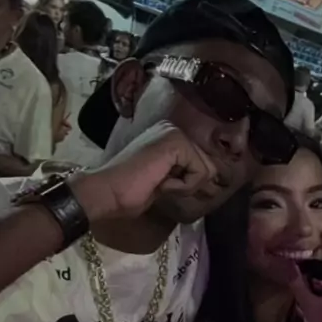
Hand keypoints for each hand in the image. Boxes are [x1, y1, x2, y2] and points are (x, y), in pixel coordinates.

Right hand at [71, 122, 217, 221]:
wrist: (108, 192)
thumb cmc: (129, 192)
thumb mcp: (166, 182)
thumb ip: (185, 174)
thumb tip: (214, 183)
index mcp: (169, 136)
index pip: (202, 163)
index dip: (190, 184)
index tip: (162, 186)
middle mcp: (174, 129)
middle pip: (209, 167)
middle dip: (189, 185)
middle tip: (160, 186)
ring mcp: (175, 133)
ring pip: (207, 171)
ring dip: (184, 187)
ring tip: (158, 183)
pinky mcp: (177, 142)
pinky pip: (200, 173)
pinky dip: (182, 186)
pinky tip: (160, 182)